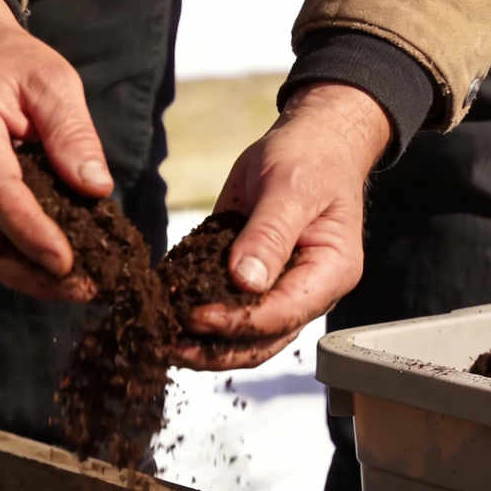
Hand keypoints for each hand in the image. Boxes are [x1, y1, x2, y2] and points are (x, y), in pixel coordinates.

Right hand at [0, 0, 112, 300]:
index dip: (31, 233)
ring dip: (24, 275)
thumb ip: (72, 133)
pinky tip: (55, 270)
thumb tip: (96, 188)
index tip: (69, 263)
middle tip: (83, 288)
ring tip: (76, 287)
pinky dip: (17, 260)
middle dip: (29, 273)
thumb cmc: (11, 65)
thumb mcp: (52, 81)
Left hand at [173, 82, 391, 370]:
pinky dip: (197, 317)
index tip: (197, 317)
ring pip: (244, 336)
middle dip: (216, 349)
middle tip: (169, 345)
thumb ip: (269, 234)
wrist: (312, 141)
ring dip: (204, 344)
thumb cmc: (311, 158)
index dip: (239, 322)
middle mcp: (306, 290)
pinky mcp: (251, 278)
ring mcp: (279, 288)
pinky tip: (165, 314)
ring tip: (162, 341)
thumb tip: (245, 282)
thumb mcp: (291, 187)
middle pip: (263, 340)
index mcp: (329, 272)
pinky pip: (227, 307)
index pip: (283, 314)